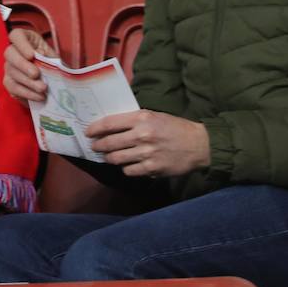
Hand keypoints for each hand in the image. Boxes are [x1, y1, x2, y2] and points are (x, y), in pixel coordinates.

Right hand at [4, 27, 51, 104]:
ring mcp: (8, 67)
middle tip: (36, 74)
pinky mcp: (9, 83)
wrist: (50, 78)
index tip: (31, 55)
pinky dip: (27, 94)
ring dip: (28, 82)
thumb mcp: (52, 56)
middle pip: (10, 54)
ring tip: (43, 89)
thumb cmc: (50, 61)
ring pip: (12, 73)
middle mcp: (12, 51)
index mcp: (24, 38)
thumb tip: (40, 54)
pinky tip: (39, 97)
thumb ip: (47, 55)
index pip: (16, 35)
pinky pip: (14, 89)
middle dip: (23, 65)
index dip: (22, 45)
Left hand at [85, 110, 209, 178]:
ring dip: (110, 158)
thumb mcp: (155, 116)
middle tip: (95, 147)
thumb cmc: (175, 127)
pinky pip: (129, 171)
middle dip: (98, 146)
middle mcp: (142, 135)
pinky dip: (126, 168)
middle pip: (109, 143)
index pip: (110, 123)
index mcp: (142, 118)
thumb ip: (135, 120)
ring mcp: (146, 153)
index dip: (95, 129)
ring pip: (116, 158)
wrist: (199, 144)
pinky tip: (128, 165)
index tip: (88, 132)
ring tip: (109, 157)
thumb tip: (112, 126)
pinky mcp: (152, 168)